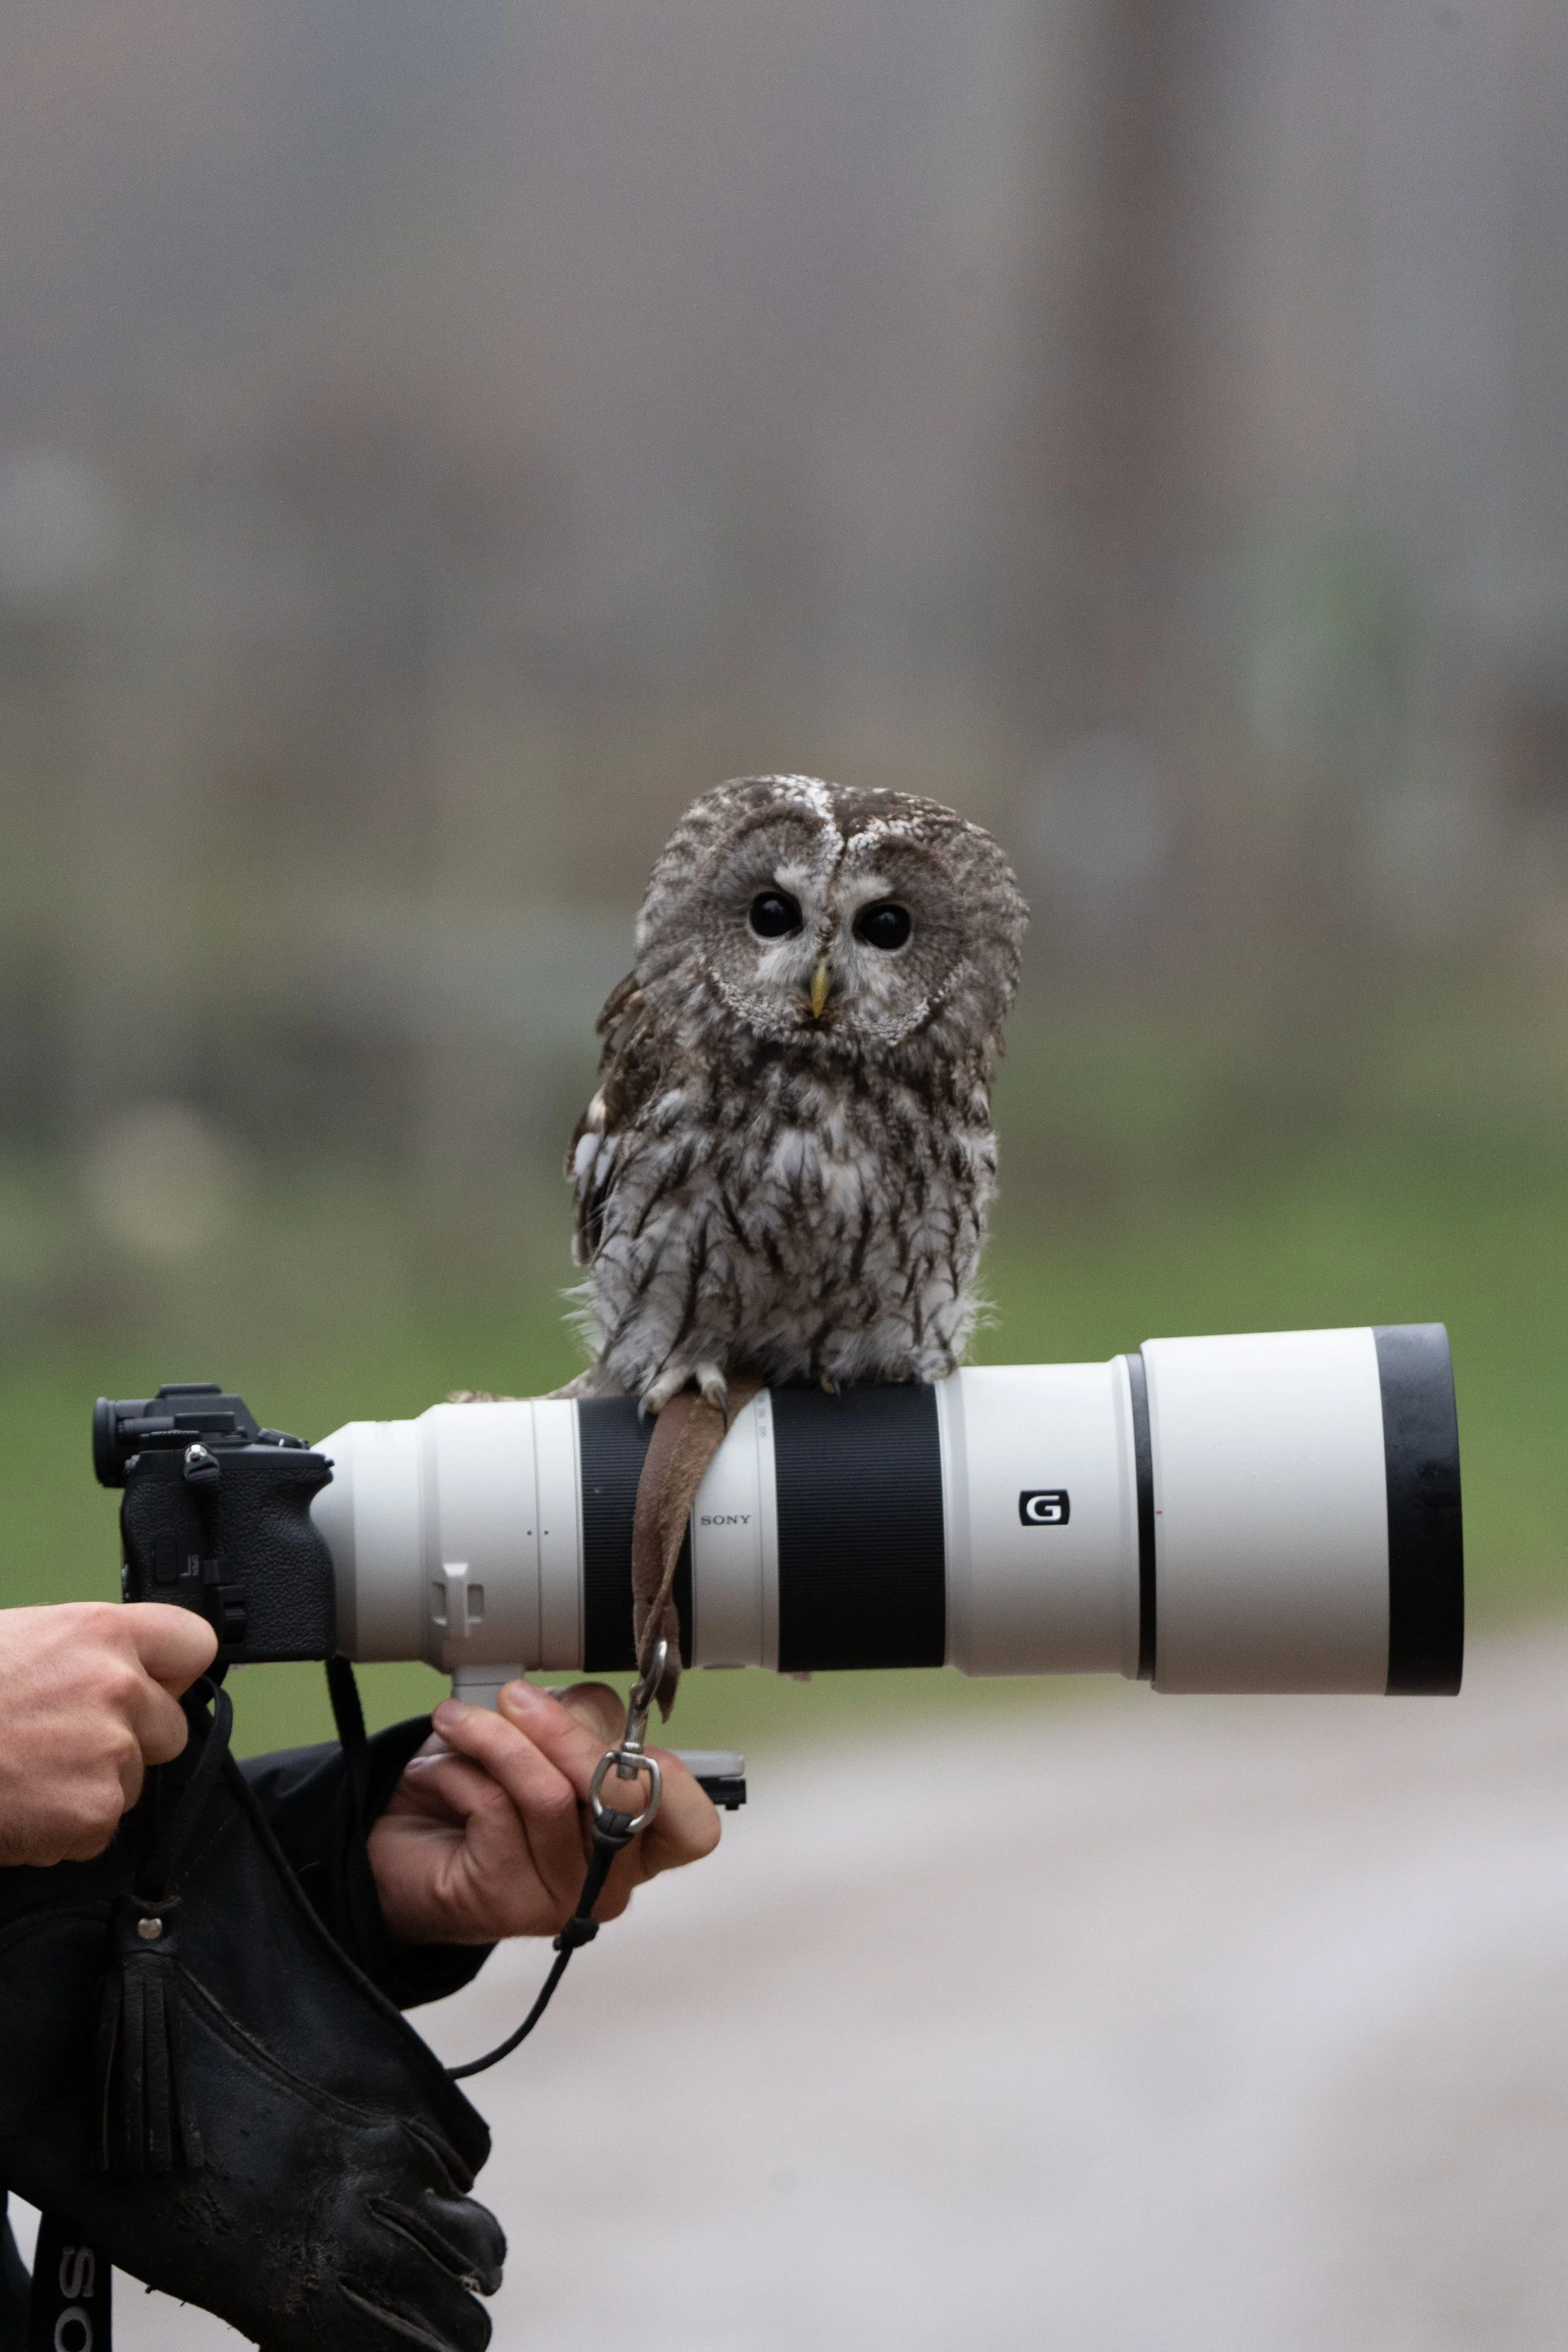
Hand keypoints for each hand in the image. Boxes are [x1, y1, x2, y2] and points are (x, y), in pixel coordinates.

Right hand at [0, 1601, 217, 1866]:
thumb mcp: (22, 1642)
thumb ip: (85, 1654)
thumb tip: (126, 1672)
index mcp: (101, 1632)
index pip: (194, 1644)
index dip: (174, 1673)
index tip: (159, 1688)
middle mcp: (119, 1686)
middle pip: (171, 1726)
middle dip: (130, 1741)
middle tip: (65, 1743)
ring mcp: (111, 1752)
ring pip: (132, 1782)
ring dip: (90, 1786)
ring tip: (28, 1772)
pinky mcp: (93, 1813)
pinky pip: (97, 1829)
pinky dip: (63, 1829)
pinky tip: (20, 1805)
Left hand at [367, 1680, 721, 1945]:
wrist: (403, 1845)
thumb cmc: (485, 1788)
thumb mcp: (550, 1741)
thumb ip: (586, 1725)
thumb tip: (582, 1713)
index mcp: (642, 1838)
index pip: (694, 1826)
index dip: (668, 1775)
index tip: (615, 1729)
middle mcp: (614, 1879)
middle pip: (625, 1800)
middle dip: (565, 1732)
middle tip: (515, 1697)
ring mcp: (564, 1898)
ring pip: (550, 1796)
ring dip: (496, 1739)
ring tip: (457, 1721)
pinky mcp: (509, 1904)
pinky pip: (495, 1809)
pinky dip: (458, 1772)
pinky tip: (438, 1771)